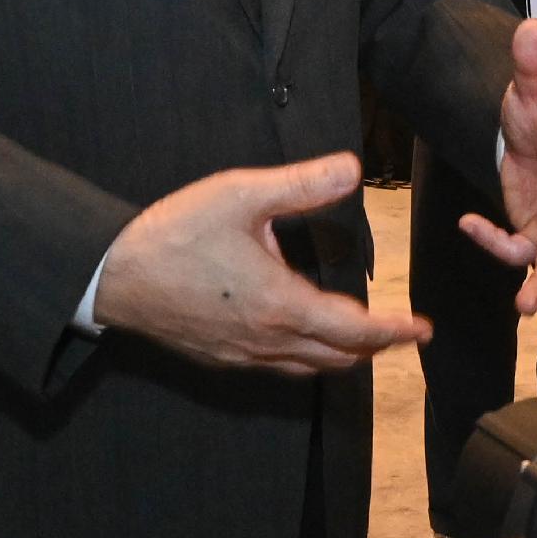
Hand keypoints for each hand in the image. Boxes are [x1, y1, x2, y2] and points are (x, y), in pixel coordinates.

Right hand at [96, 151, 429, 376]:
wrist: (112, 276)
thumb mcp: (241, 195)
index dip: (395, 331)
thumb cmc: (176, 233)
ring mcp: (242, 356)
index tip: (423, 328)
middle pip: (339, 358)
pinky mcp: (221, 360)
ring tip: (362, 339)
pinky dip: (306, 360)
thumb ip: (301, 184)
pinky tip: (303, 341)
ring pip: (309, 368)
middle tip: (401, 332)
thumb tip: (353, 168)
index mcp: (282, 304)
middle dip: (376, 347)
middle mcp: (268, 340)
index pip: (356, 330)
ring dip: (342, 357)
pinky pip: (278, 369)